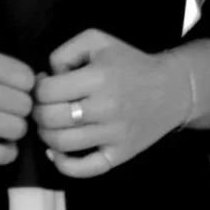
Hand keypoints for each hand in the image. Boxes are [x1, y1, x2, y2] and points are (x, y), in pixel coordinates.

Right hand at [0, 37, 35, 164]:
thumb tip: (32, 78)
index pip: (26, 78)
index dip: (26, 84)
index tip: (16, 88)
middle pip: (24, 105)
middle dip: (21, 107)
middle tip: (9, 108)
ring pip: (16, 129)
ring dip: (14, 129)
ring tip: (5, 125)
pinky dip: (7, 152)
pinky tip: (1, 144)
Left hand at [32, 28, 186, 177]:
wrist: (172, 88)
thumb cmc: (130, 62)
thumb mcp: (97, 41)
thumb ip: (65, 53)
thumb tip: (46, 79)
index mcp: (98, 77)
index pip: (47, 91)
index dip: (37, 89)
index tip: (44, 87)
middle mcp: (105, 108)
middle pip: (50, 118)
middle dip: (38, 112)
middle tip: (43, 107)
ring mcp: (113, 134)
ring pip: (62, 143)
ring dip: (45, 135)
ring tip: (50, 125)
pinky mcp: (120, 154)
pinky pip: (85, 169)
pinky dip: (63, 165)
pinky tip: (56, 153)